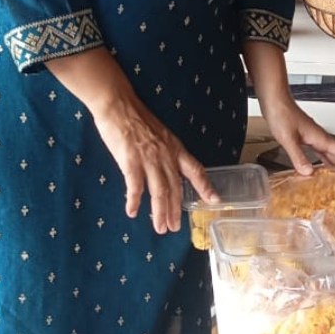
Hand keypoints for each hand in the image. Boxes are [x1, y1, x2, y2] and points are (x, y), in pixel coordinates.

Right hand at [91, 93, 215, 234]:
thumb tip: (165, 170)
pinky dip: (134, 200)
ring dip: (159, 212)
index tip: (214, 200)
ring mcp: (149, 159)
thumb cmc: (138, 119)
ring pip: (159, 191)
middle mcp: (166, 155)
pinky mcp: (131, 160)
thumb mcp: (160, 135)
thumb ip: (165, 152)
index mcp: (175, 148)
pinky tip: (132, 212)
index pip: (195, 170)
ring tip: (159, 228)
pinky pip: (135, 186)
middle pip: (175, 187)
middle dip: (176, 210)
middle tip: (174, 228)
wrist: (120, 105)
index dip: (205, 186)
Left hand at [268, 102, 334, 175]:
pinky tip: (318, 167)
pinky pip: (319, 152)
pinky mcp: (304, 138)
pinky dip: (323, 161)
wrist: (275, 101)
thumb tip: (308, 172)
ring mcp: (313, 137)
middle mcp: (319, 137)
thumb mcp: (289, 138)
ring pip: (330, 153)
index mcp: (320, 137)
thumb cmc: (282, 114)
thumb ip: (298, 156)